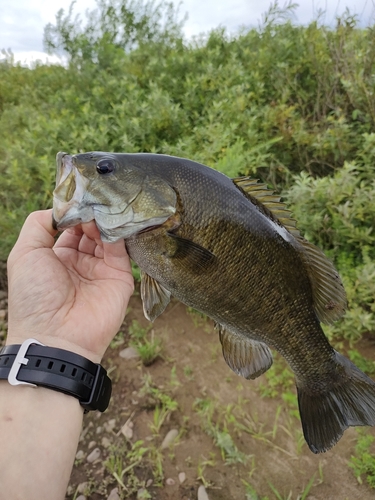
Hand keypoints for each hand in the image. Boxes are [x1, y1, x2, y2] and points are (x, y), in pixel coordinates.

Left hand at [7, 209, 133, 362]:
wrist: (55, 336)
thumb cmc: (34, 296)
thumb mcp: (24, 254)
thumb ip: (38, 224)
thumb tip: (61, 208)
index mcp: (58, 257)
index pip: (70, 227)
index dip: (73, 212)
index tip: (77, 197)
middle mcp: (81, 262)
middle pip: (91, 229)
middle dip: (90, 213)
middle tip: (92, 201)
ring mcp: (101, 269)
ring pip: (107, 236)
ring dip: (103, 221)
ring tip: (99, 211)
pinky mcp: (120, 277)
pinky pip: (121, 250)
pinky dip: (117, 234)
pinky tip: (110, 222)